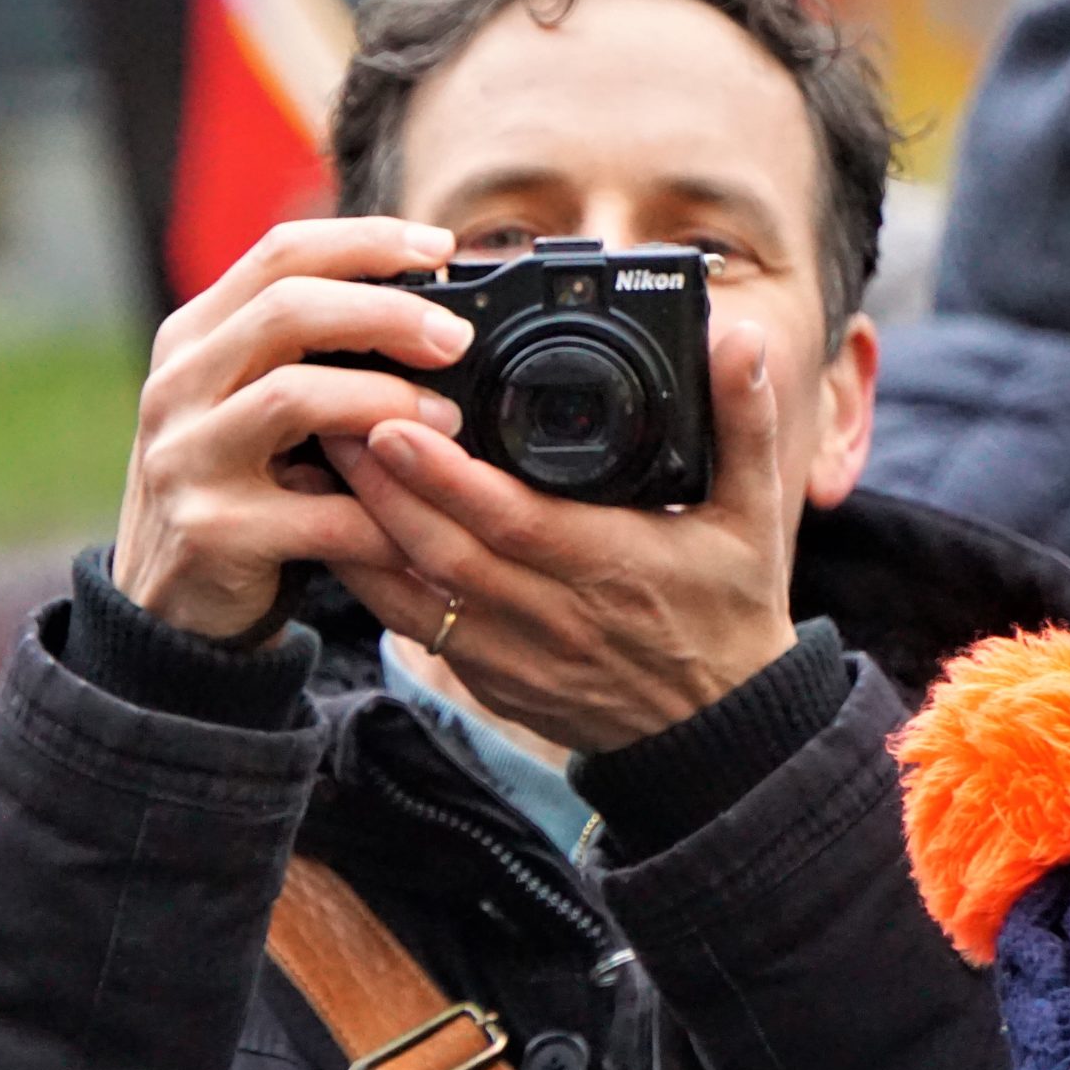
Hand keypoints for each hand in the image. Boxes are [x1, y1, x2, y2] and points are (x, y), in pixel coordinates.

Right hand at [113, 218, 474, 640]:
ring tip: (448, 422)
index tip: (441, 247)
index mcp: (192, 338)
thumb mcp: (246, 404)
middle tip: (456, 339)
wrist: (167, 606)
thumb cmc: (233, 490)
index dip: (366, 241)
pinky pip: (318, 513)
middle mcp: (177, 385)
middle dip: (386, 314)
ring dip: (387, 404)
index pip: (279, 254)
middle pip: (286, 310)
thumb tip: (429, 309)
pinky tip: (418, 526)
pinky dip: (381, 517)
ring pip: (295, 397)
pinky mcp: (211, 530)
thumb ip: (304, 354)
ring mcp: (186, 457)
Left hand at [327, 321, 796, 751]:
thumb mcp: (753, 518)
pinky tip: (332, 527)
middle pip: (442, 550)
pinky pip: (412, 625)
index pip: (513, 521)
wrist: (717, 734)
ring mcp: (513, 655)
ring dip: (359, 527)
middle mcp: (553, 615)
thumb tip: (737, 335)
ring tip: (317, 458)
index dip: (446, 479)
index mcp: (612, 566)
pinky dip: (367, 579)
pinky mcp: (487, 677)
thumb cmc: (731, 611)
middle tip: (327, 416)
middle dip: (377, 487)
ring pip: (413, 591)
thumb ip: (741, 422)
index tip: (392, 425)